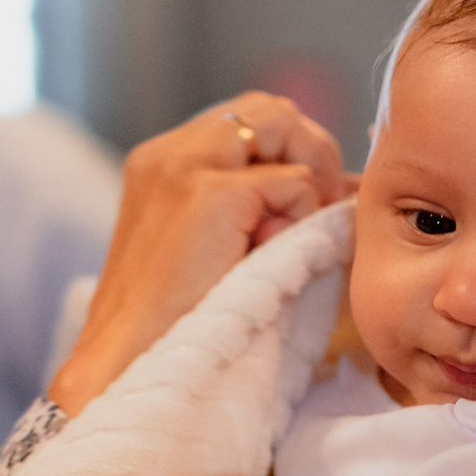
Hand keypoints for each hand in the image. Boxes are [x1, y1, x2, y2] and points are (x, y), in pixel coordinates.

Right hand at [49, 93, 351, 415]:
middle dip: (311, 152)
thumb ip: (262, 208)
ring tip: (293, 235)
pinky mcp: (210, 194)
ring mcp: (186, 167)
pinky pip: (294, 183)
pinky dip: (300, 218)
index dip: (292, 152)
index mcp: (162, 163)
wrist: (130, 366)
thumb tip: (345, 188)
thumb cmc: (180, 324)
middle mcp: (168, 152)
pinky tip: (272, 257)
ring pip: (284, 126)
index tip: (310, 205)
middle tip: (320, 212)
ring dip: (308, 178)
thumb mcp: (220, 247)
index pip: (248, 122)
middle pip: (272, 109)